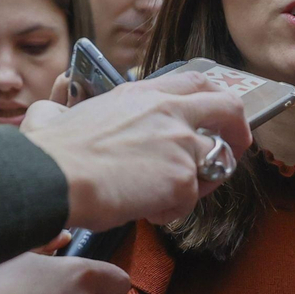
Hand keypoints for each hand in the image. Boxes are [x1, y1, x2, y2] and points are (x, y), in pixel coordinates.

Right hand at [22, 71, 251, 230]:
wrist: (54, 176)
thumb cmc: (54, 151)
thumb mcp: (75, 110)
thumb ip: (90, 110)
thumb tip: (65, 114)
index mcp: (144, 93)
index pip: (195, 82)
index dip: (212, 98)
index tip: (214, 114)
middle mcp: (170, 112)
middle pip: (229, 107)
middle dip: (240, 129)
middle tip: (235, 147)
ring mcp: (181, 144)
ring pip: (215, 162)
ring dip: (198, 182)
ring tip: (166, 196)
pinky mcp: (183, 179)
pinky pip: (188, 202)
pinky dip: (168, 211)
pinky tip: (143, 210)